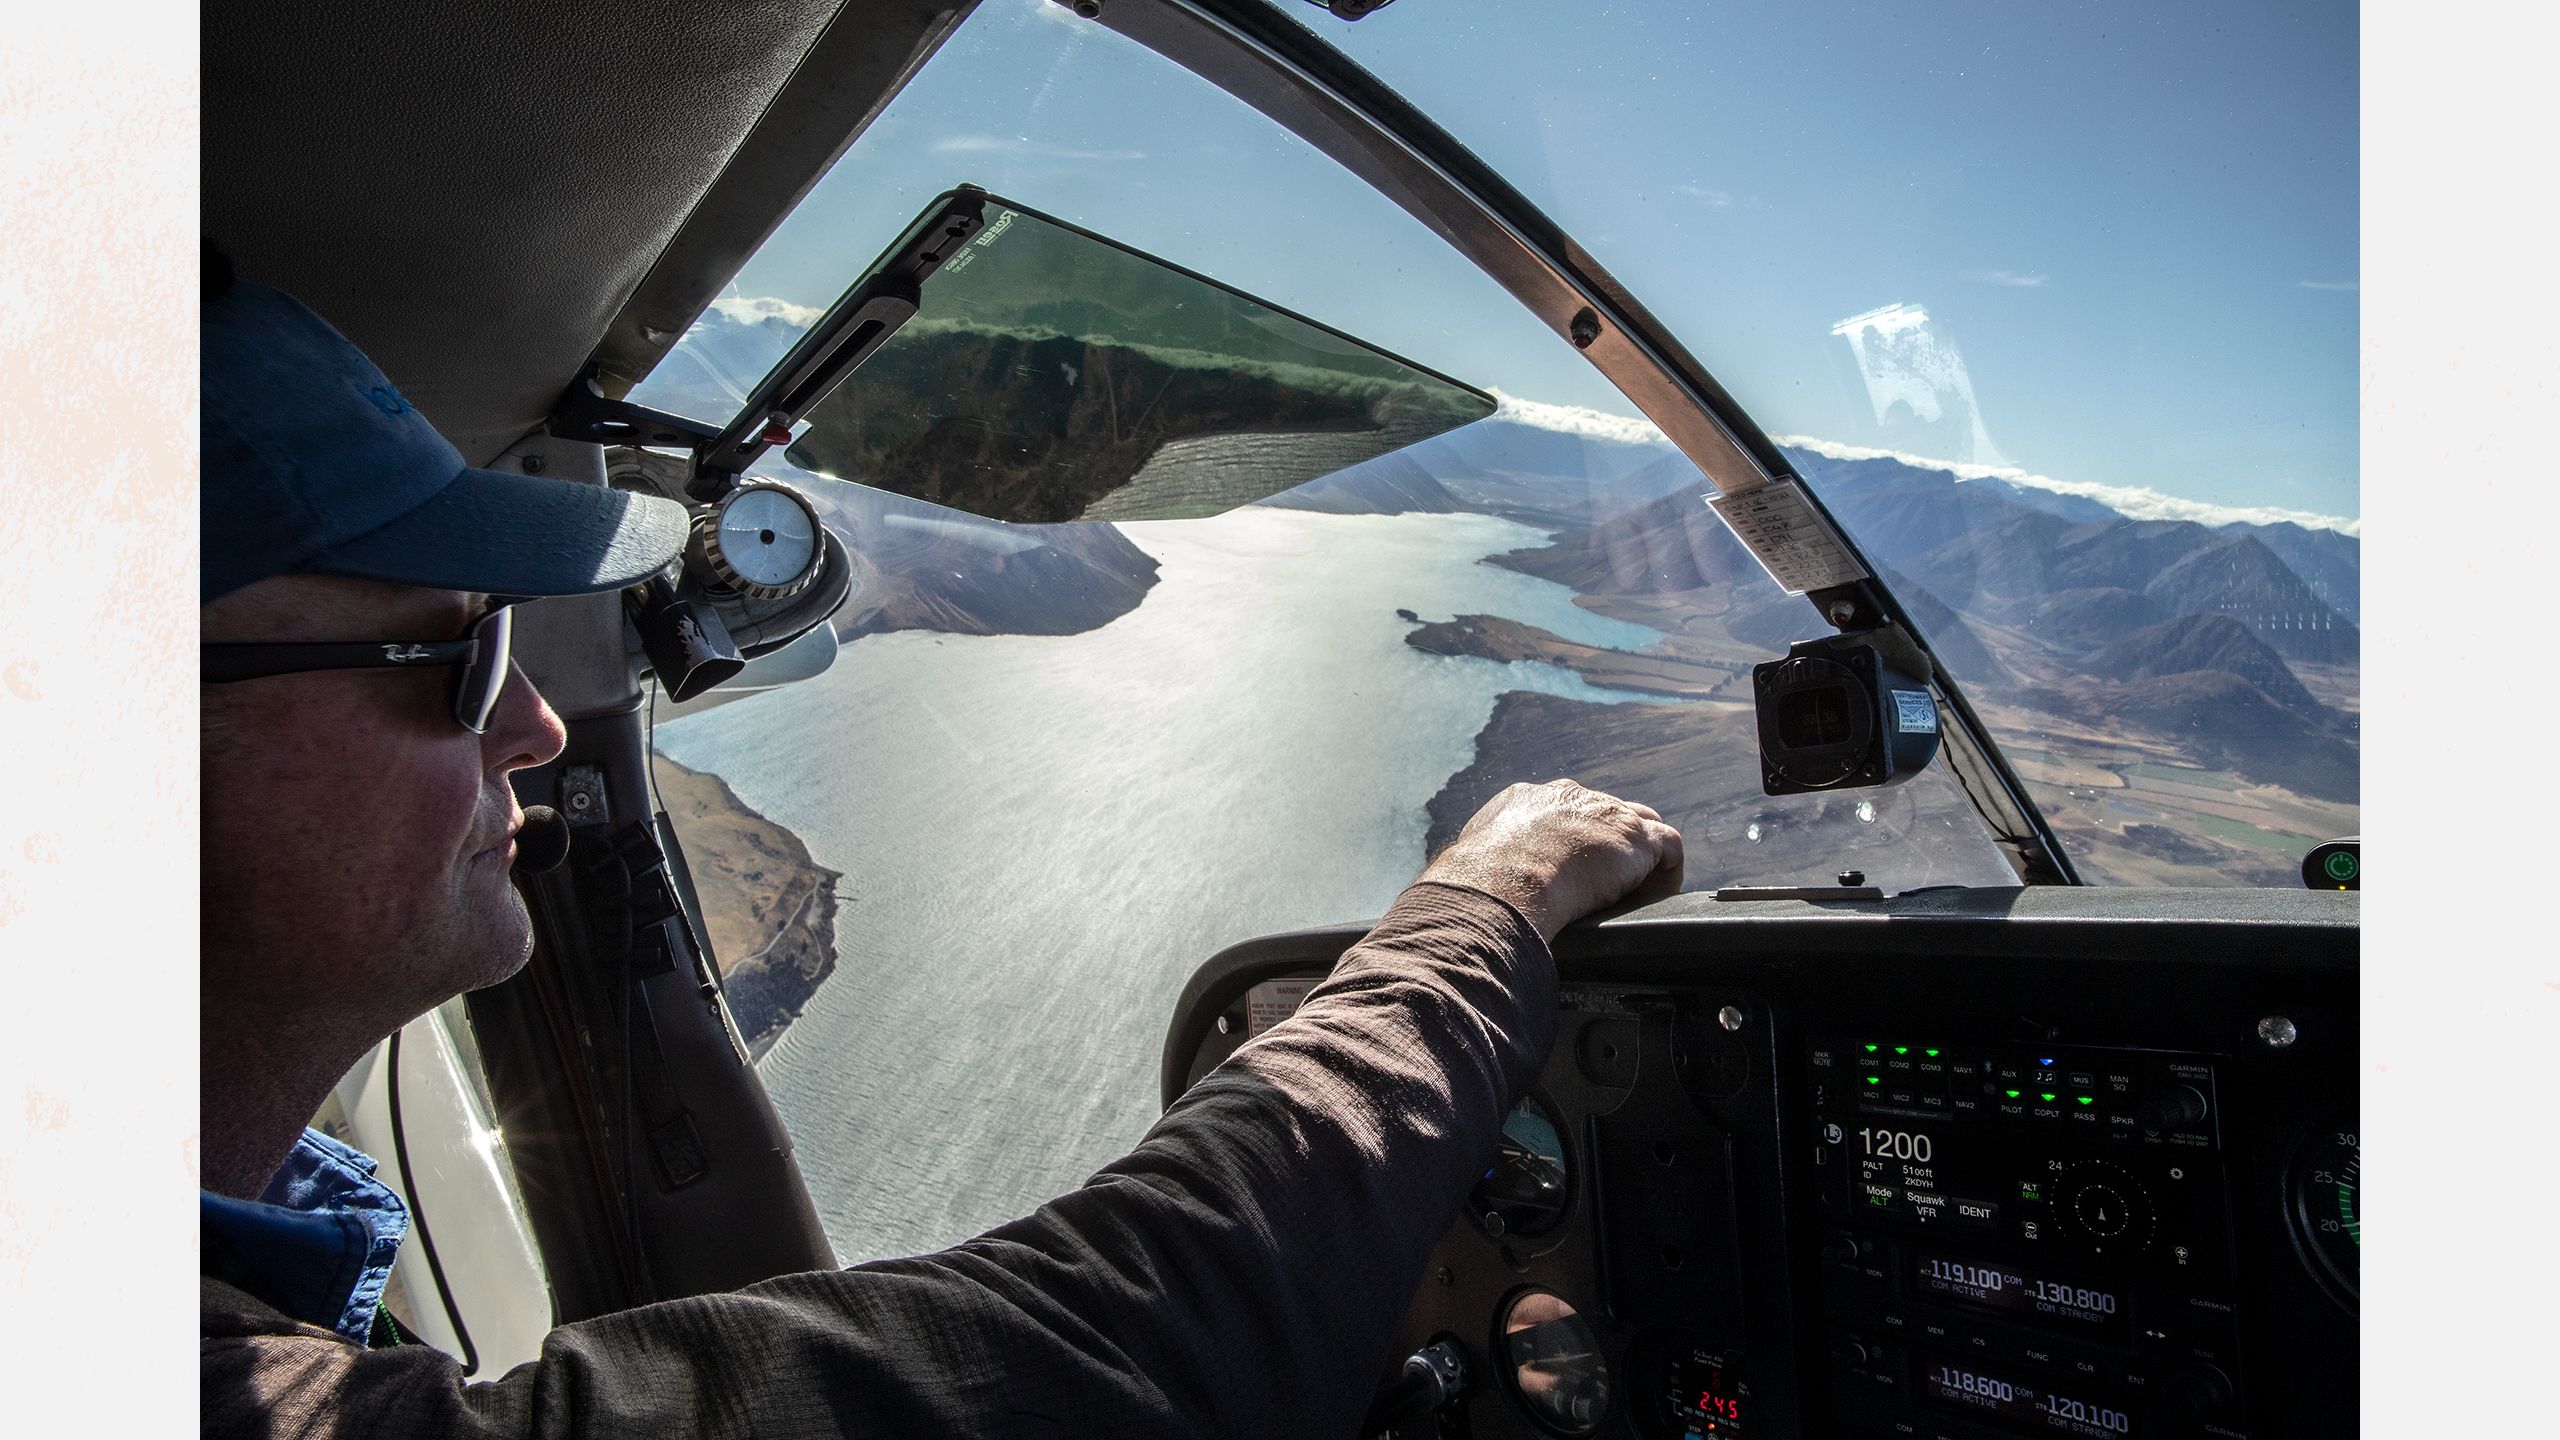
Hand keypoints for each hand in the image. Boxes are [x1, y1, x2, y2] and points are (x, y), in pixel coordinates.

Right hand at [1418, 780, 1684, 943]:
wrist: (1498, 881)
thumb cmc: (1474, 885)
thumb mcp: (1469, 867)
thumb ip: (1480, 869)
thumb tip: (1459, 897)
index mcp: (1527, 800)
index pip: (1563, 811)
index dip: (1571, 842)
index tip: (1566, 870)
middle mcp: (1568, 797)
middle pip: (1605, 813)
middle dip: (1608, 844)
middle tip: (1601, 884)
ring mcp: (1605, 812)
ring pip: (1640, 826)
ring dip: (1638, 861)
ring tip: (1630, 895)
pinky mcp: (1634, 836)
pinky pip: (1668, 848)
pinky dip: (1664, 875)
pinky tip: (1650, 899)